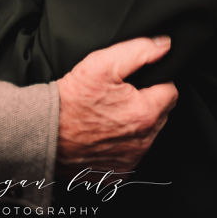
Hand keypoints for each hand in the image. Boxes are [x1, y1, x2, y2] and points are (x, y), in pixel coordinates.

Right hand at [56, 37, 177, 173]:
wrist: (45, 132)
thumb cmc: (73, 98)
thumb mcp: (103, 63)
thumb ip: (139, 50)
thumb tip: (164, 45)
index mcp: (145, 114)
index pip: (171, 90)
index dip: (156, 79)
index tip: (136, 79)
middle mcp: (143, 142)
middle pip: (161, 113)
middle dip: (148, 100)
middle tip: (121, 93)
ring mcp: (131, 160)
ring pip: (148, 135)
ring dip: (137, 122)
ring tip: (111, 111)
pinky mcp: (118, 173)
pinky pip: (132, 153)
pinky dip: (124, 143)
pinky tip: (106, 131)